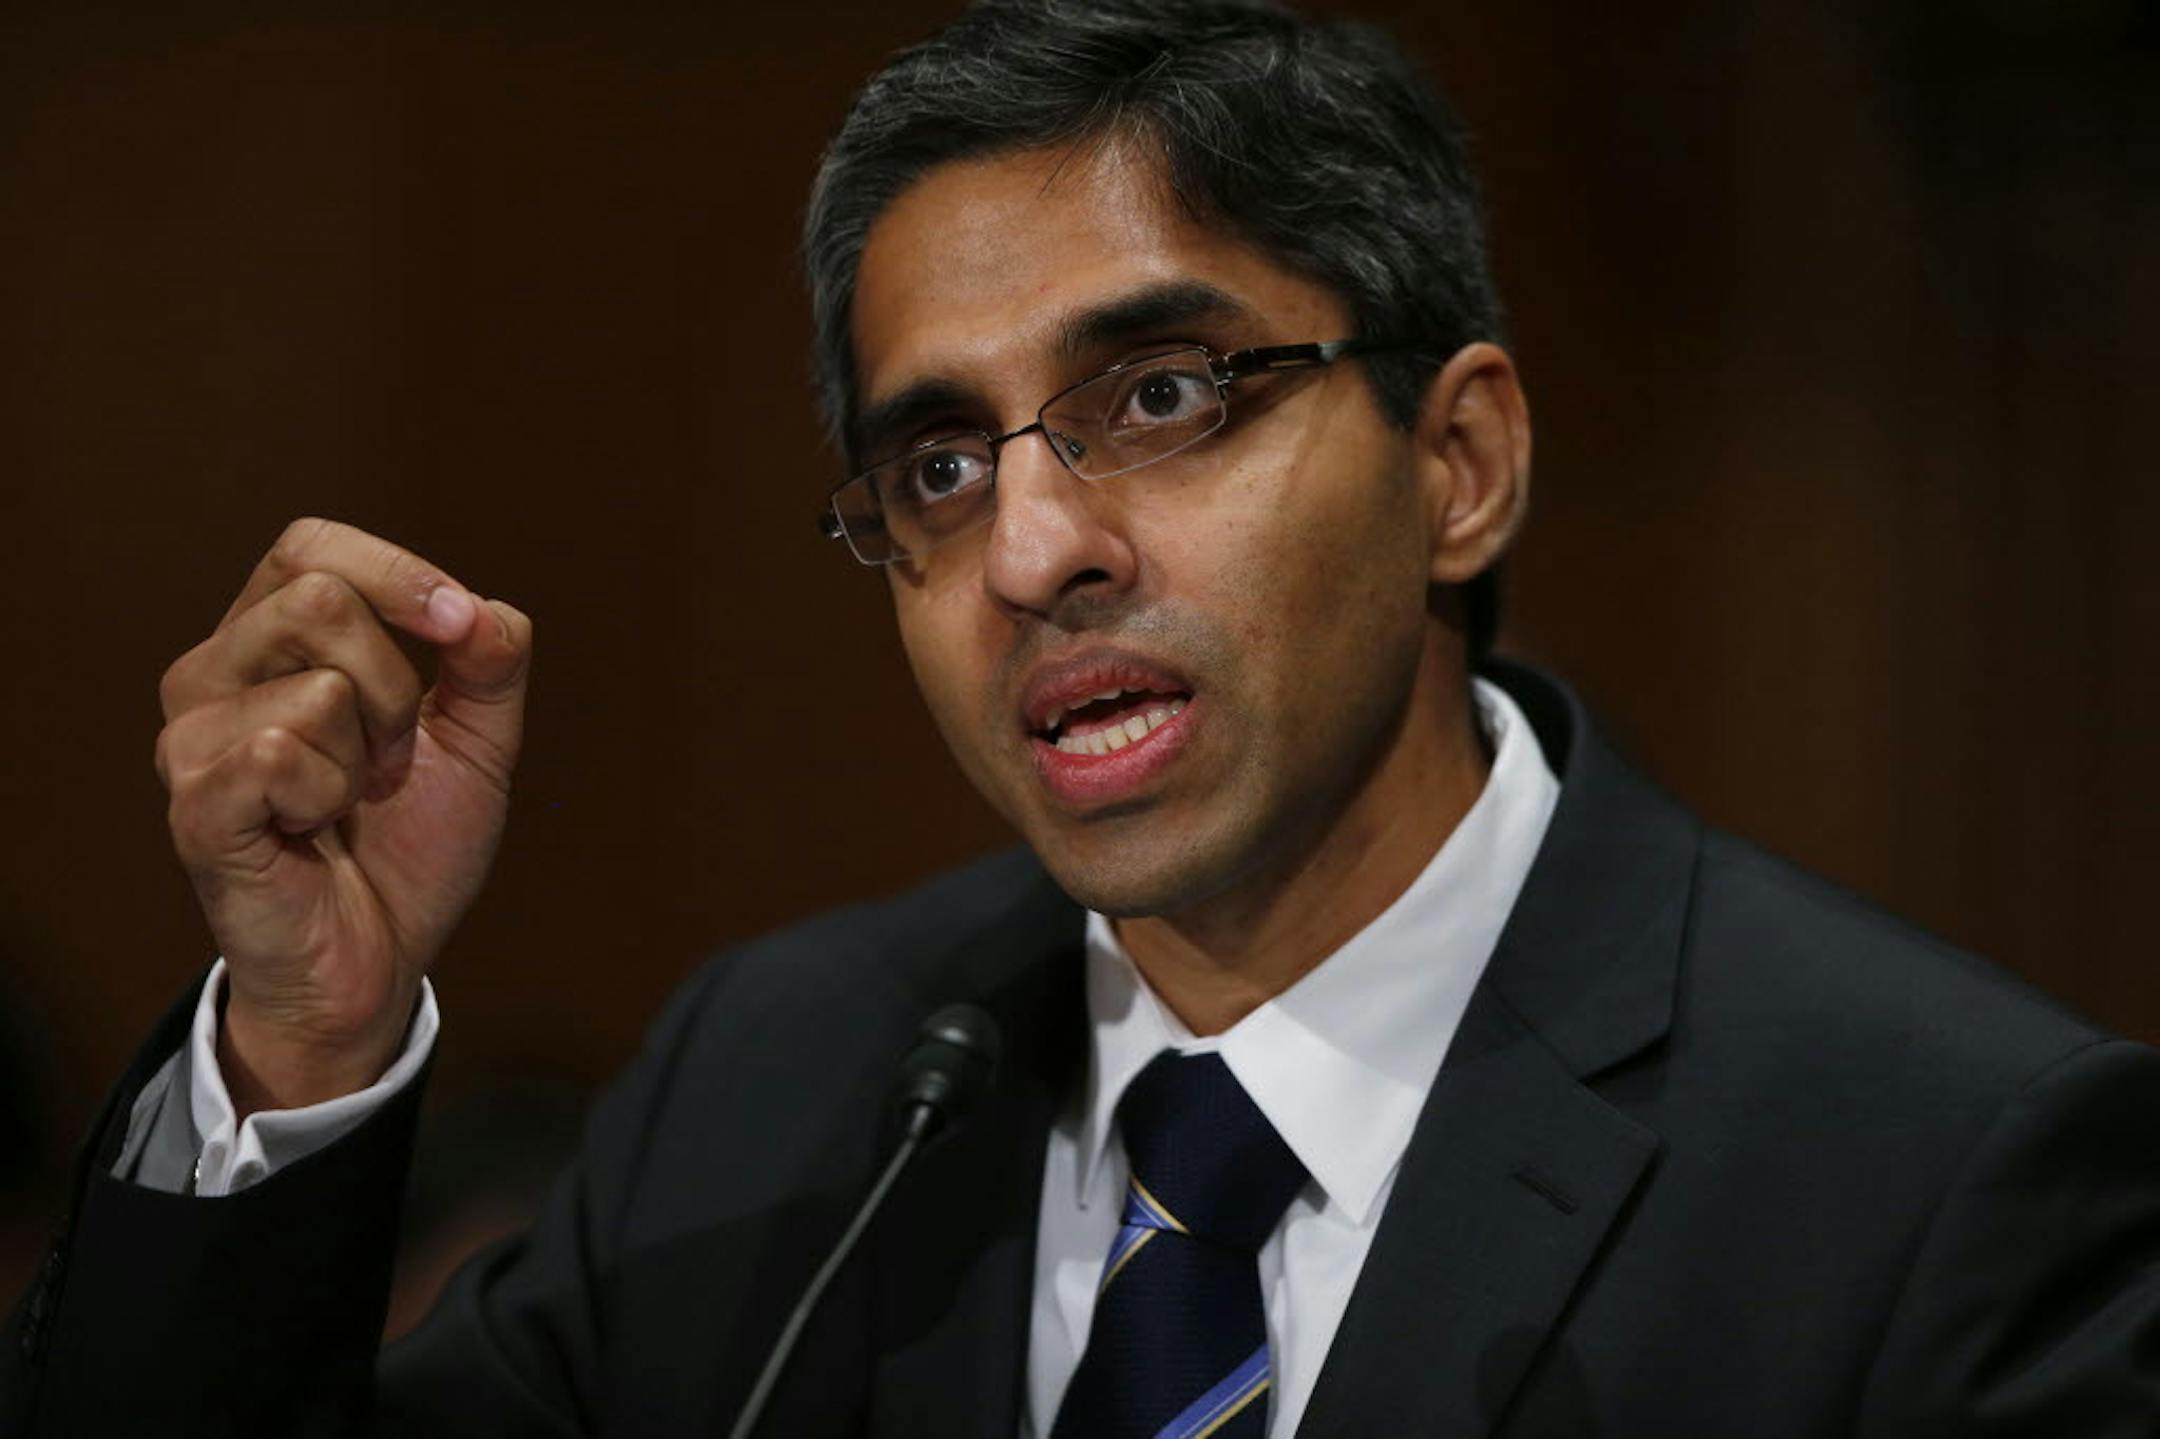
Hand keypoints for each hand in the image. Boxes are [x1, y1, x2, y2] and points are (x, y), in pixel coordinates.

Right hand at [155, 519, 532, 1113]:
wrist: (379, 960)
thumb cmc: (408, 846)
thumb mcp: (479, 743)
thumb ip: (491, 665)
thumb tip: (484, 611)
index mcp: (270, 640)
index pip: (311, 547)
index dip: (397, 573)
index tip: (460, 628)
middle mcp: (213, 672)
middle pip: (321, 599)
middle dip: (397, 684)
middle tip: (392, 758)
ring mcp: (192, 737)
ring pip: (319, 684)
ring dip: (369, 756)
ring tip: (347, 804)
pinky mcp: (195, 800)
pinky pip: (283, 751)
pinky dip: (328, 798)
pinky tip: (309, 833)